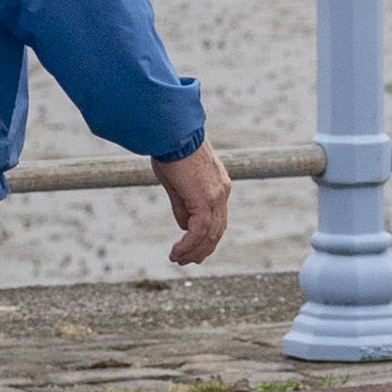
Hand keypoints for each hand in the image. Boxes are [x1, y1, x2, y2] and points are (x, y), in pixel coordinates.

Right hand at [154, 146, 231, 267]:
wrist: (172, 131)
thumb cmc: (170, 148)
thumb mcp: (176, 181)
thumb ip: (182, 204)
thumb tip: (184, 226)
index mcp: (218, 185)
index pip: (217, 218)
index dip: (206, 236)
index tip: (192, 247)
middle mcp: (222, 192)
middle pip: (217, 230)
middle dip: (203, 248)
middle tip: (188, 261)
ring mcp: (216, 196)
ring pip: (210, 235)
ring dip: (194, 251)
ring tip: (178, 260)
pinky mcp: (205, 200)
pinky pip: (198, 231)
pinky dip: (188, 245)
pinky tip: (176, 252)